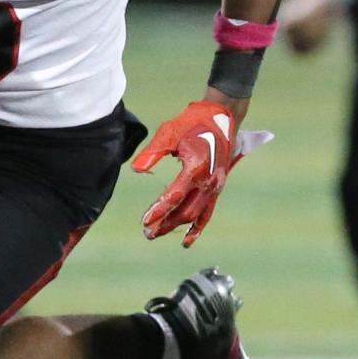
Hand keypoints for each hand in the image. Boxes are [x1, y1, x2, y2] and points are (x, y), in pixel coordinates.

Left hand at [132, 100, 235, 246]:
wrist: (221, 116)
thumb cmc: (192, 122)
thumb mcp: (169, 133)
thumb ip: (153, 153)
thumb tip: (136, 170)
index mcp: (196, 167)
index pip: (174, 196)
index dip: (159, 210)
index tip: (145, 220)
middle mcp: (208, 181)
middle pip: (185, 211)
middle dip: (165, 224)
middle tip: (147, 232)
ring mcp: (215, 186)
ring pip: (195, 214)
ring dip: (176, 226)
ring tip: (156, 234)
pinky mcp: (217, 187)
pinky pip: (207, 213)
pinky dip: (197, 228)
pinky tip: (185, 242)